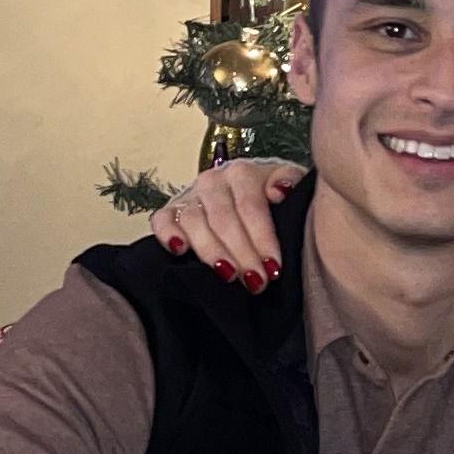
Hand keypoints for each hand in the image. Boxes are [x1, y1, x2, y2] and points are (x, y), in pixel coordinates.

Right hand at [153, 154, 304, 284]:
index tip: (274, 267)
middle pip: (223, 217)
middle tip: (256, 281)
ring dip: (211, 250)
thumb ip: (290, 182)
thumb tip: (278, 191)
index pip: (251, 205)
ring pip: (193, 220)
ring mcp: (190, 196)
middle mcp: (213, 180)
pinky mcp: (171, 212)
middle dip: (241, 252)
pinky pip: (162, 220)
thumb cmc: (274, 200)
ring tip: (227, 275)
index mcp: (243, 173)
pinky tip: (179, 250)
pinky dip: (168, 234)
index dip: (262, 238)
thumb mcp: (291, 186)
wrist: (253, 199)